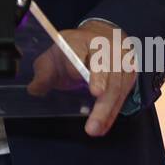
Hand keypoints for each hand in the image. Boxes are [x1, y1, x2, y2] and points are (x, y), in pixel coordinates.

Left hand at [26, 19, 137, 136]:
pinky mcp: (131, 73)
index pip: (86, 53)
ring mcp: (122, 60)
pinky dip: (113, 113)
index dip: (90, 72)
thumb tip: (34, 90)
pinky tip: (103, 126)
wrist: (102, 35)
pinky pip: (124, 95)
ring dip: (107, 112)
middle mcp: (106, 47)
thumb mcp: (54, 56)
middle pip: (107, 74)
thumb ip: (44, 72)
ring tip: (95, 129)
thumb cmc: (74, 49)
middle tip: (93, 125)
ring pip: (118, 87)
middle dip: (102, 102)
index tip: (94, 91)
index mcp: (82, 40)